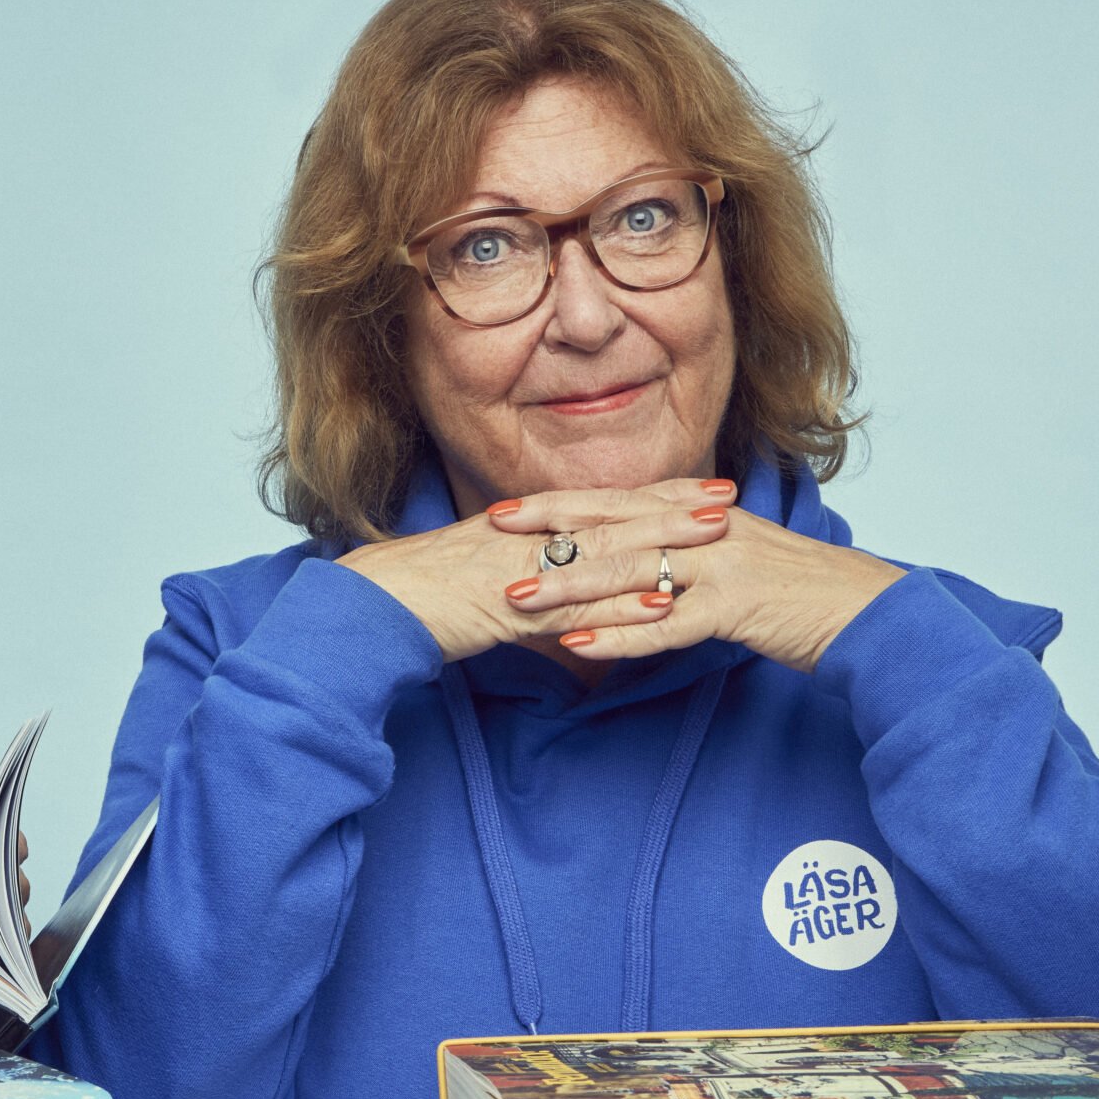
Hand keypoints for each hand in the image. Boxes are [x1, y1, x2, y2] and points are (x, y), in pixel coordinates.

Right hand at [339, 480, 734, 661]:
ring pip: (606, 552)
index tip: (698, 489)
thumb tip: (560, 605)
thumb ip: (522, 585)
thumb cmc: (414, 599)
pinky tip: (665, 606)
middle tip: (730, 497)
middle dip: (675, 508)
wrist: (368, 609)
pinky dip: (622, 605)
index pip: (598, 504)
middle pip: (614, 516)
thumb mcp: (475, 580)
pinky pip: (578, 605)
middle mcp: (526, 538)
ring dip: (665, 545)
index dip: (652, 496)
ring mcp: (522, 569)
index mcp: (519, 526)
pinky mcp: (512, 609)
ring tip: (718, 539)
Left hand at [488, 485, 903, 672]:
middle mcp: (709, 531)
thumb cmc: (802, 596)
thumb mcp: (740, 563)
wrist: (870, 615)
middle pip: (616, 526)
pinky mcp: (740, 609)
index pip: (620, 503)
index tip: (506, 507)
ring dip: (570, 585)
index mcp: (705, 516)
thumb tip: (645, 569)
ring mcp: (725, 567)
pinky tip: (578, 644)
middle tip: (489, 531)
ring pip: (633, 572)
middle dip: (549, 530)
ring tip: (515, 596)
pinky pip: (669, 624)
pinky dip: (621, 635)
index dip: (562, 504)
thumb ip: (691, 558)